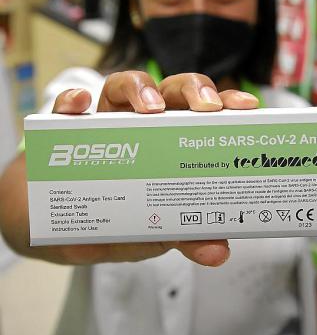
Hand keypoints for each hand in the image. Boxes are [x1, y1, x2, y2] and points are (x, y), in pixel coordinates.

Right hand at [0, 71, 257, 266]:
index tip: (247, 107)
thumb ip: (181, 236)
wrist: (50, 226)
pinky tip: (79, 106)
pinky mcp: (64, 126)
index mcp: (167, 144)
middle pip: (171, 91)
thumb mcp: (147, 232)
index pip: (200, 115)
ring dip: (140, 89)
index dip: (225, 104)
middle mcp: (140, 125)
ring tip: (150, 109)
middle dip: (192, 90)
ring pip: (124, 85)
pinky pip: (66, 104)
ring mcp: (103, 121)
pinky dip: (73, 101)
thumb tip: (217, 250)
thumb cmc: (108, 220)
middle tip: (207, 107)